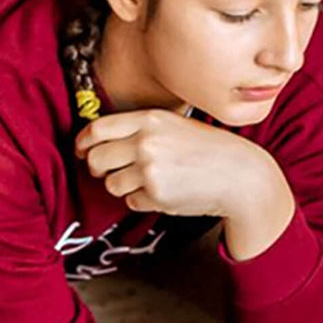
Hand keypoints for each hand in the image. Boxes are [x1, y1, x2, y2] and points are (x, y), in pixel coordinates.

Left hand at [75, 109, 284, 220]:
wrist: (240, 175)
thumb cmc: (210, 151)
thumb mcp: (175, 126)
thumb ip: (140, 129)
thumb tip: (100, 143)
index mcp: (149, 120)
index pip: (96, 130)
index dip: (83, 143)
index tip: (83, 151)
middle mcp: (145, 142)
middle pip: (97, 159)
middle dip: (98, 169)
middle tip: (109, 173)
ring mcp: (150, 170)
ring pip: (112, 184)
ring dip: (124, 187)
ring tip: (149, 182)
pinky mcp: (157, 195)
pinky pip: (132, 201)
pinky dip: (143, 201)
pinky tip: (166, 193)